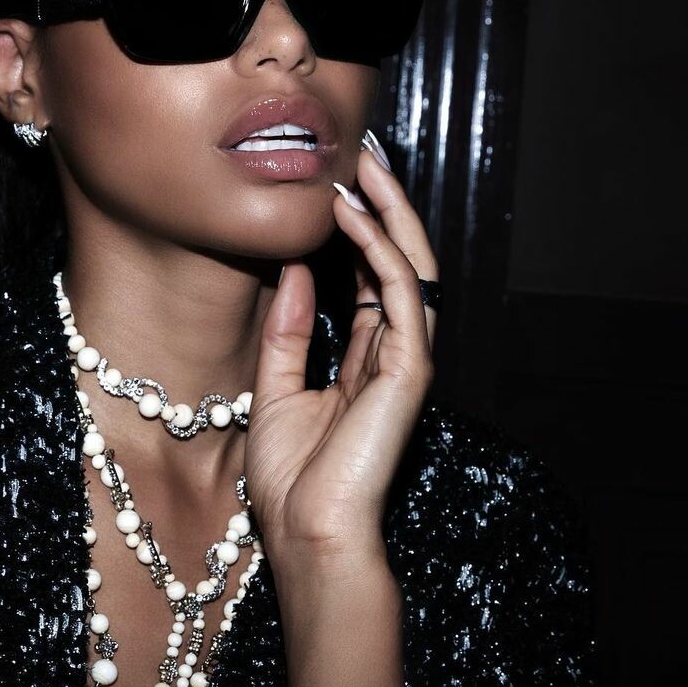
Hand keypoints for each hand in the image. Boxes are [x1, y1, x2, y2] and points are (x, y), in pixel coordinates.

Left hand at [244, 137, 438, 566]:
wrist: (306, 533)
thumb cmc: (292, 481)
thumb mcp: (275, 390)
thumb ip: (286, 330)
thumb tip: (291, 267)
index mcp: (367, 361)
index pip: (373, 278)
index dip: (360, 231)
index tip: (336, 185)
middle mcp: (394, 354)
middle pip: (401, 263)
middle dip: (386, 206)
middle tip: (364, 153)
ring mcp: (408, 360)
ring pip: (412, 266)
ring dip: (389, 211)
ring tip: (362, 164)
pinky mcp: (411, 369)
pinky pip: (402, 291)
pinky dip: (379, 247)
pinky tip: (350, 212)